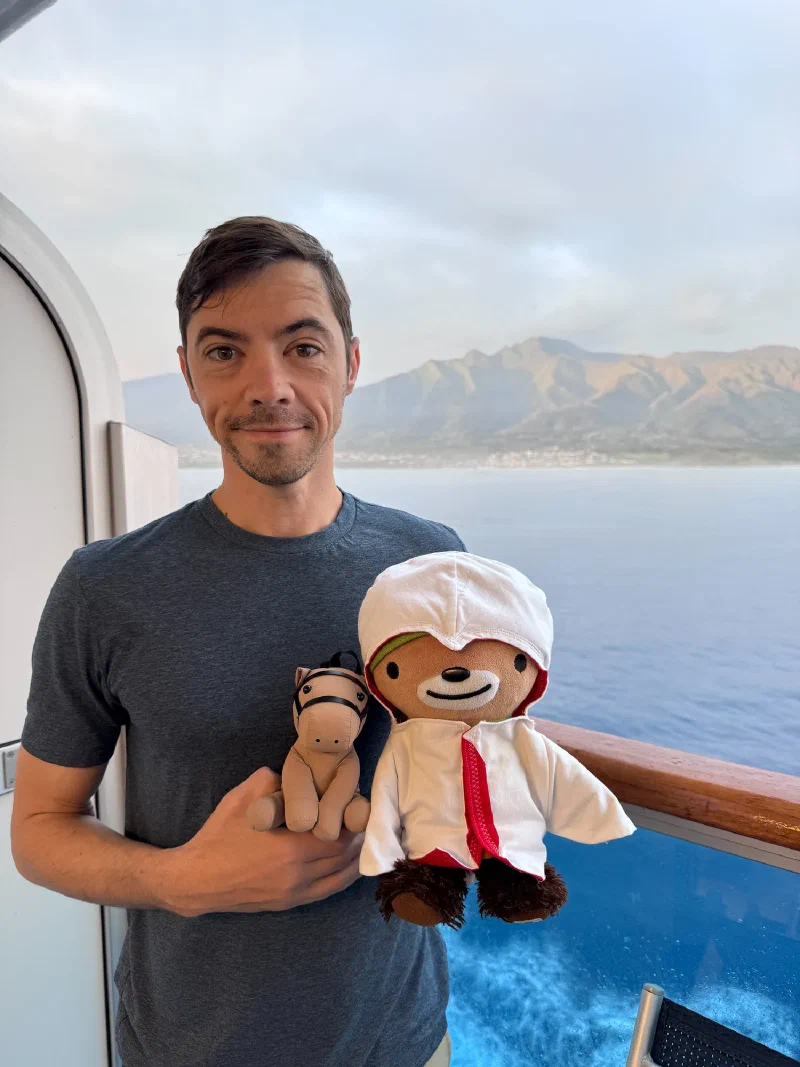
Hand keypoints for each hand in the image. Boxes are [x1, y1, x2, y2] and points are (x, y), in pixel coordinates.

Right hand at [160, 767, 363, 917]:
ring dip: (353, 857)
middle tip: (360, 818)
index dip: (352, 821)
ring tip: (358, 837)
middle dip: (356, 836)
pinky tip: (346, 863)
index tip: (354, 805)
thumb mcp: (243, 797)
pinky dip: (341, 876)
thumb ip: (272, 781)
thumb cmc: (219, 836)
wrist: (196, 879)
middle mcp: (299, 875)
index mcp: (291, 849)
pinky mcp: (289, 903)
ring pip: (339, 877)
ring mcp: (295, 893)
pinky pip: (327, 891)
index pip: (339, 836)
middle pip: (344, 856)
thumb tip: (297, 778)